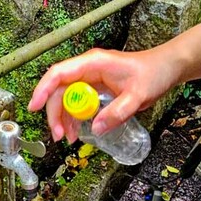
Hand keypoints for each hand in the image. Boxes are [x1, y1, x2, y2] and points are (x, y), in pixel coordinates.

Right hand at [29, 48, 177, 142]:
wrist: (167, 67)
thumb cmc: (153, 73)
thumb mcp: (137, 96)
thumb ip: (116, 113)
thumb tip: (95, 128)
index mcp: (93, 63)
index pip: (59, 74)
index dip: (43, 90)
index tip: (34, 107)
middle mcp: (87, 69)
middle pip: (59, 90)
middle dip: (54, 113)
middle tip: (58, 135)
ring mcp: (91, 78)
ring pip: (66, 97)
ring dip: (63, 118)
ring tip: (67, 138)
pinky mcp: (96, 87)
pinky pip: (78, 102)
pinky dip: (74, 117)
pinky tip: (77, 131)